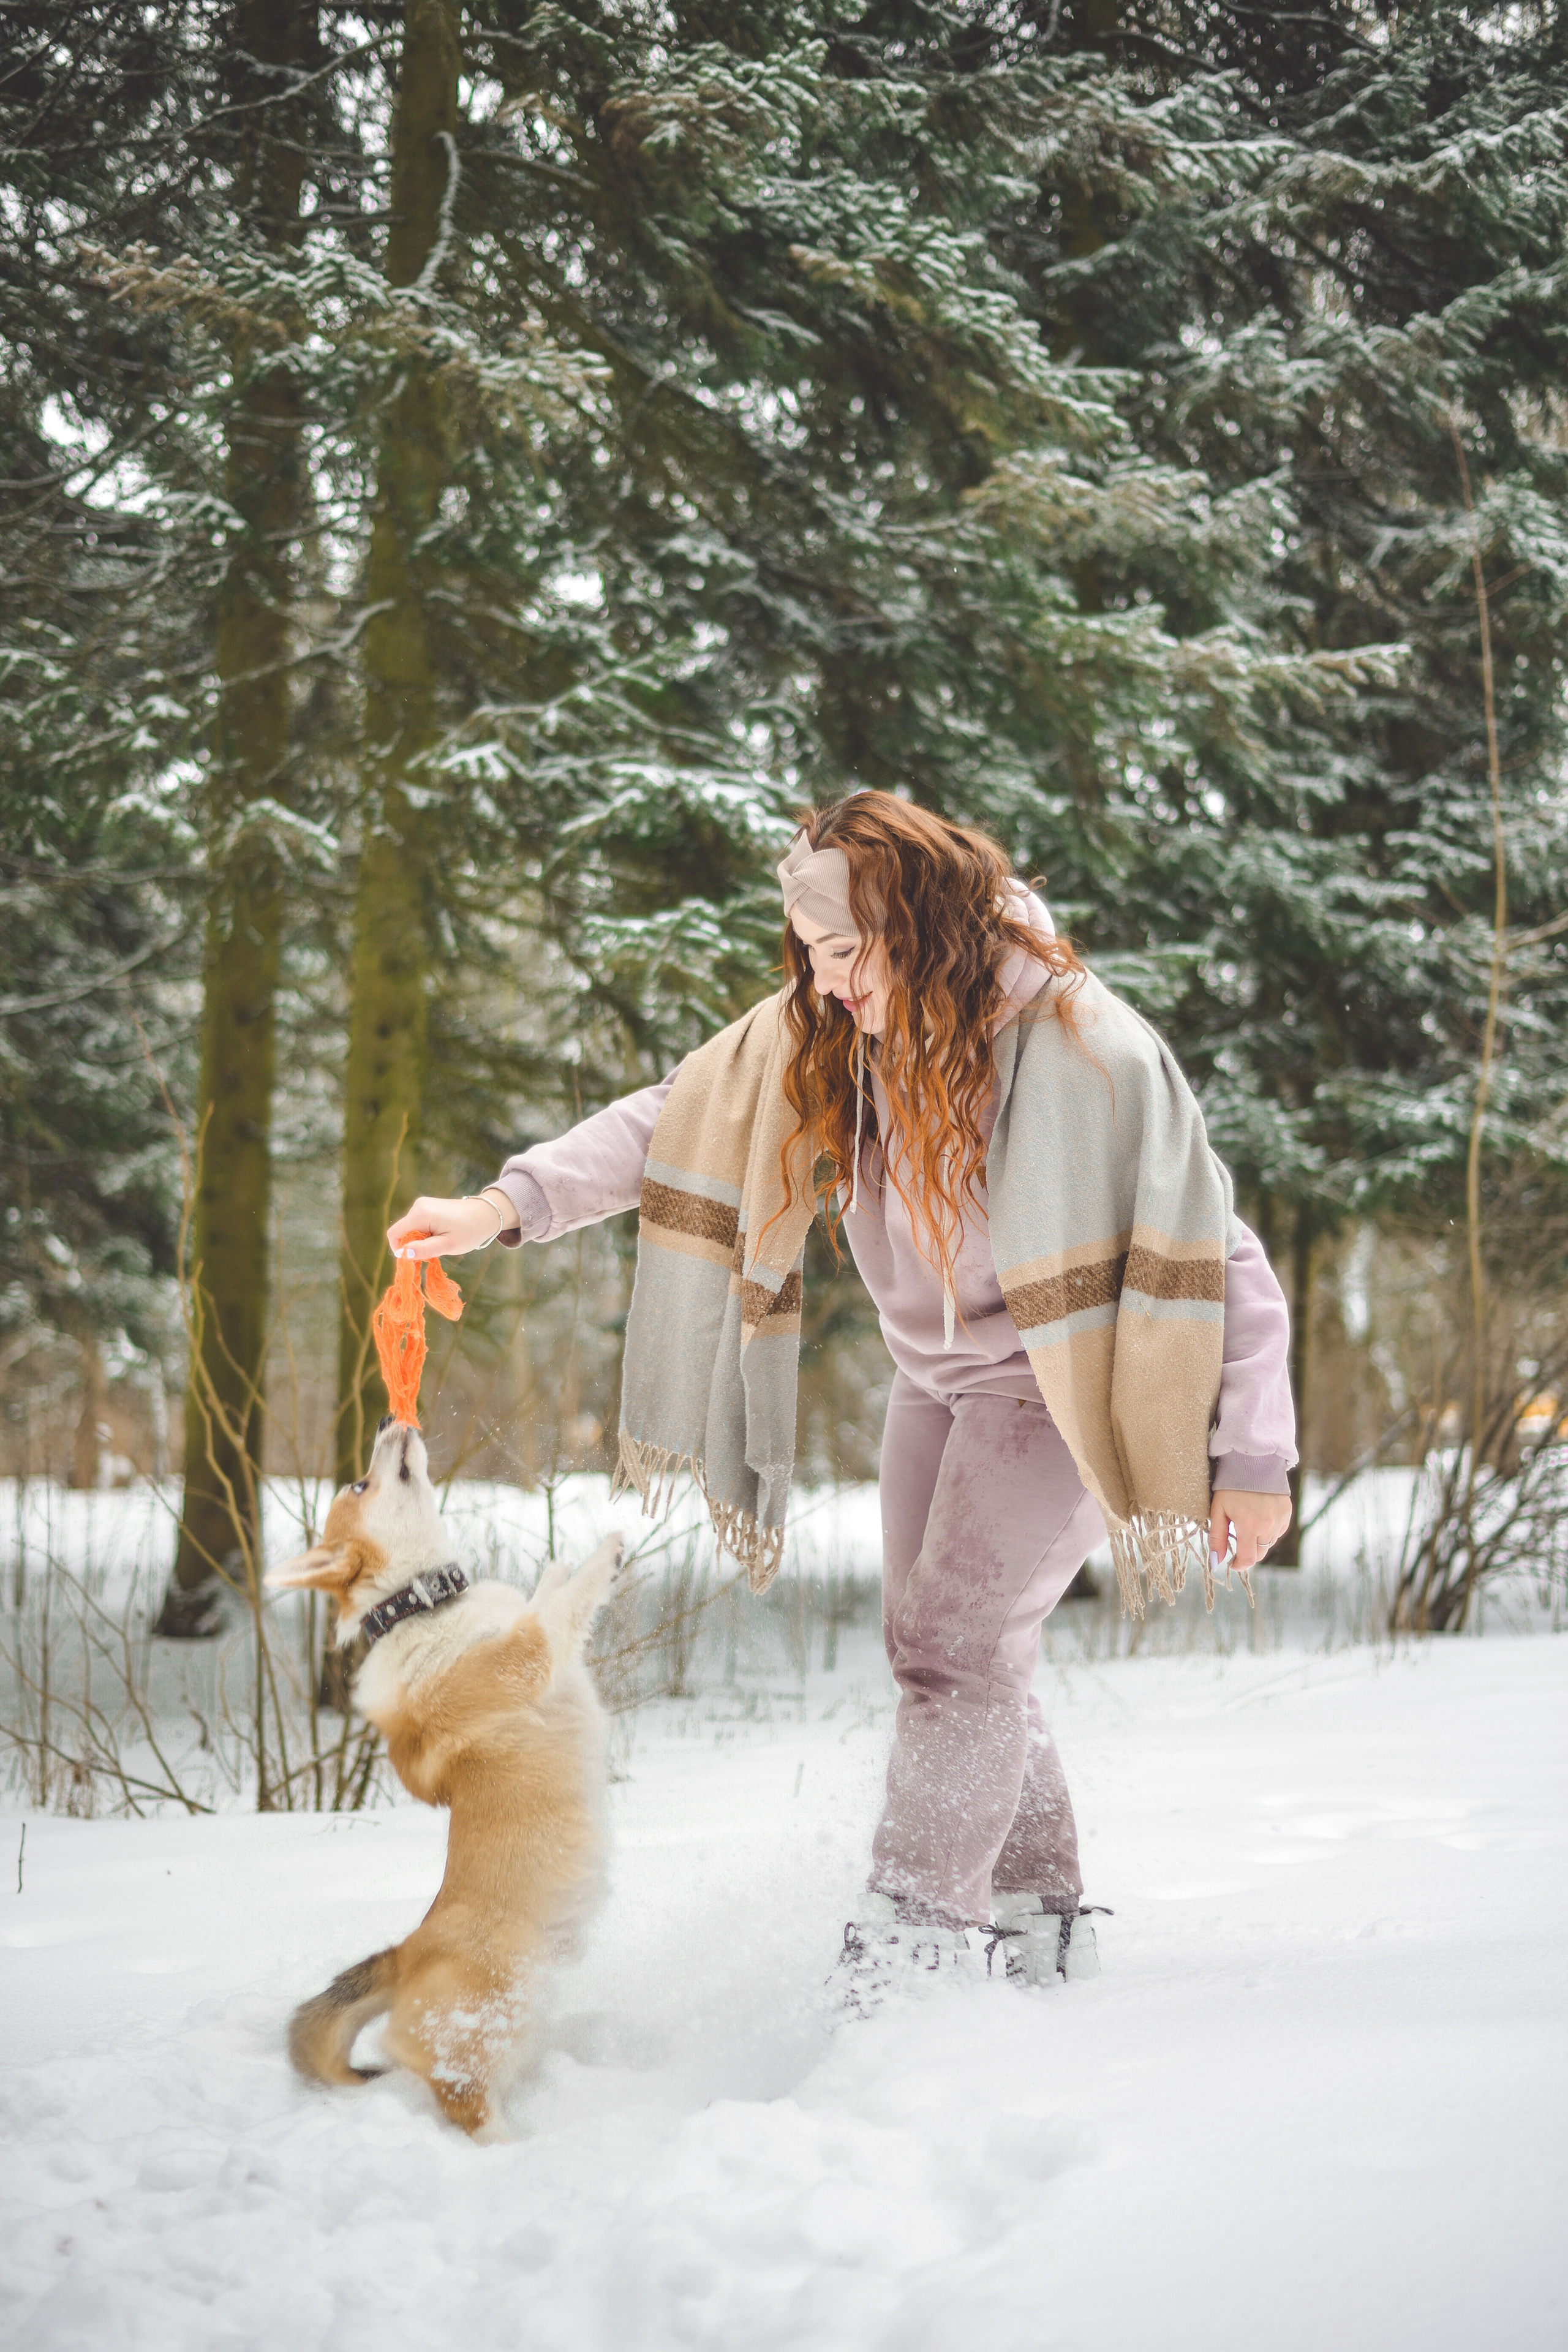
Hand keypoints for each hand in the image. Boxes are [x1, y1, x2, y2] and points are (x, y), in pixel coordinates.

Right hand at [387, 1192, 517, 1260]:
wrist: (486, 1214)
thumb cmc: (470, 1231)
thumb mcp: (448, 1245)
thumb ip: (424, 1249)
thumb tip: (402, 1253)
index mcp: (420, 1214)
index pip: (394, 1234)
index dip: (399, 1250)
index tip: (415, 1260)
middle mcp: (418, 1206)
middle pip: (403, 1232)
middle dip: (413, 1246)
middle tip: (435, 1253)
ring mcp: (423, 1205)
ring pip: (410, 1229)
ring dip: (421, 1241)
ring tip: (441, 1243)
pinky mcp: (428, 1207)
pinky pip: (418, 1224)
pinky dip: (425, 1234)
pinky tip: (441, 1236)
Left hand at [1209, 1487, 1291, 1571]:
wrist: (1253, 1462)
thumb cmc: (1230, 1486)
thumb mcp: (1218, 1511)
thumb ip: (1217, 1538)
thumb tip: (1216, 1562)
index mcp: (1250, 1525)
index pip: (1248, 1559)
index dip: (1239, 1565)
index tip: (1232, 1564)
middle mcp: (1269, 1525)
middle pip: (1260, 1554)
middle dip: (1248, 1554)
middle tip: (1238, 1544)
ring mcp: (1280, 1519)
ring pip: (1269, 1543)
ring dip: (1258, 1541)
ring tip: (1248, 1524)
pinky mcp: (1287, 1513)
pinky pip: (1278, 1531)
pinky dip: (1269, 1531)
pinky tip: (1260, 1517)